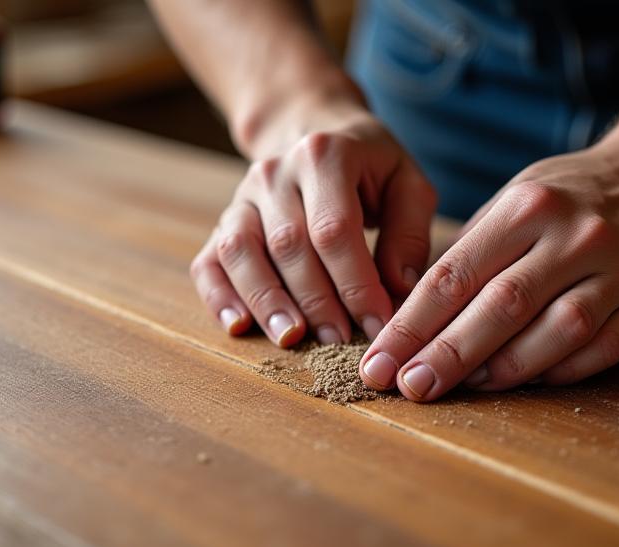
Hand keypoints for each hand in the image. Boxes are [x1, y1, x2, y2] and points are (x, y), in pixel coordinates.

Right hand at [190, 102, 436, 346]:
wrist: (317, 135)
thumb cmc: (371, 170)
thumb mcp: (407, 185)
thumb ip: (409, 234)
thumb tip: (398, 289)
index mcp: (324, 155)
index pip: (334, 229)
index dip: (355, 282)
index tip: (377, 323)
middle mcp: (274, 172)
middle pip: (288, 244)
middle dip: (316, 300)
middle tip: (340, 340)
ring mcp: (242, 197)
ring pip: (241, 252)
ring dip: (265, 301)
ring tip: (291, 338)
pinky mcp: (225, 222)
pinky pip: (209, 261)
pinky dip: (219, 297)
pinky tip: (239, 326)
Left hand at [359, 140, 618, 400]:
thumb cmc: (570, 195)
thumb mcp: (515, 197)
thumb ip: (470, 250)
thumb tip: (412, 314)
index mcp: (529, 206)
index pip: (457, 272)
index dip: (413, 323)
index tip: (380, 361)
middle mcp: (577, 236)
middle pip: (502, 306)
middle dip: (447, 354)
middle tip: (407, 386)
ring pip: (555, 333)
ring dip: (503, 369)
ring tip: (461, 388)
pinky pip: (600, 352)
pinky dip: (558, 372)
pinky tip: (523, 382)